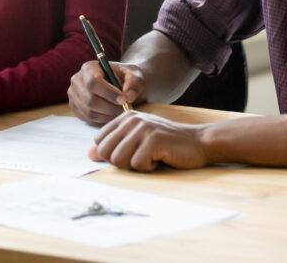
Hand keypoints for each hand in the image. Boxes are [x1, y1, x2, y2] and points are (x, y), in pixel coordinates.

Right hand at [67, 59, 144, 125]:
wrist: (119, 82)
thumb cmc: (126, 77)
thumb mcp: (135, 75)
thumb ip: (134, 84)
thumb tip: (129, 97)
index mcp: (89, 68)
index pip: (94, 82)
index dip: (108, 93)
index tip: (124, 100)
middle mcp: (77, 80)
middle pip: (90, 100)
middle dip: (111, 108)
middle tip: (127, 109)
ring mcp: (74, 95)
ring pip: (89, 112)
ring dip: (108, 116)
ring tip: (121, 112)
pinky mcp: (75, 108)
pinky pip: (88, 119)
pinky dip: (102, 120)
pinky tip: (113, 114)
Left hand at [88, 111, 208, 171]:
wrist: (197, 142)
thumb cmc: (166, 143)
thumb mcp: (138, 140)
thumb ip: (114, 145)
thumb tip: (90, 155)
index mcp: (126, 117)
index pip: (100, 141)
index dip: (111, 154)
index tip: (130, 152)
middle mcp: (132, 120)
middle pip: (106, 152)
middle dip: (121, 162)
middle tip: (139, 158)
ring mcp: (143, 129)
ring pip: (119, 159)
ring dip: (135, 165)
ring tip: (150, 157)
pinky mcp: (154, 141)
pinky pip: (138, 165)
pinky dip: (148, 168)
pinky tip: (159, 158)